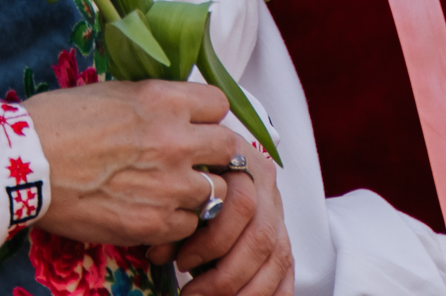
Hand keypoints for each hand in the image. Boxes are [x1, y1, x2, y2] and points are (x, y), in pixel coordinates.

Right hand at [28, 80, 237, 245]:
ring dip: (200, 191)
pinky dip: (178, 222)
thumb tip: (173, 111)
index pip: (219, 104)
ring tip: (172, 192)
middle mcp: (176, 139)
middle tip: (194, 161)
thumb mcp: (112, 92)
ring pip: (217, 191)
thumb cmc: (57, 122)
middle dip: (214, 154)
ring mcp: (170, 184)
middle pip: (229, 147)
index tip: (196, 125)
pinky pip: (191, 224)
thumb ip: (152, 102)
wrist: (26, 166)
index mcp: (163, 99)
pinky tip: (155, 213)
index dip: (208, 116)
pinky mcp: (155, 222)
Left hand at [154, 140, 291, 295]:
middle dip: (226, 275)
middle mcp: (267, 187)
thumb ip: (172, 221)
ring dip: (247, 291)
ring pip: (278, 257)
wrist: (203, 174)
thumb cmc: (187, 184)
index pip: (241, 203)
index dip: (212, 240)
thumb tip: (157, 252)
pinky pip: (288, 270)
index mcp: (242, 163)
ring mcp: (278, 213)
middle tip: (193, 294)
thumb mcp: (179, 196)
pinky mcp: (283, 238)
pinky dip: (273, 293)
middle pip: (261, 236)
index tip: (182, 262)